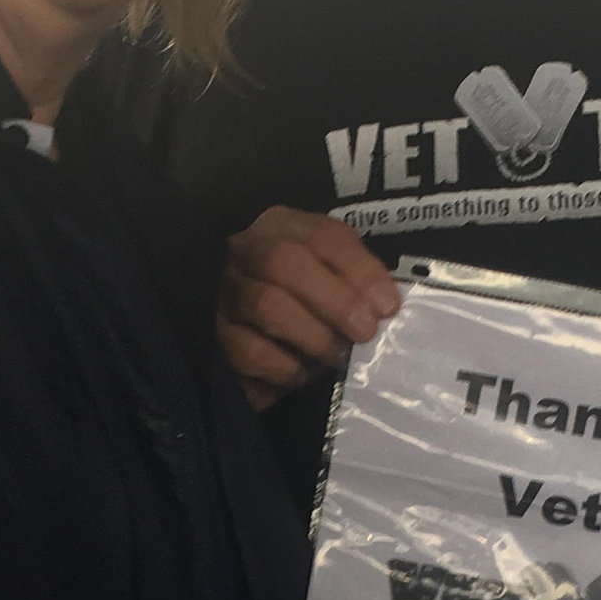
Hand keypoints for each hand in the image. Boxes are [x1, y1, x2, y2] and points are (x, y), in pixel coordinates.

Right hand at [217, 208, 400, 408]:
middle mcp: (245, 251)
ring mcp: (223, 292)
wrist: (243, 332)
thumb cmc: (298, 301)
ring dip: (314, 336)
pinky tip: (302, 373)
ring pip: (268, 306)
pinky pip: (251, 352)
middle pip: (286, 262)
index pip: (323, 235)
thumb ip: (354, 280)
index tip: (388, 307)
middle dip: (336, 301)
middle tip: (364, 333)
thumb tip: (385, 306)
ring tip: (337, 357)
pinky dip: (286, 367)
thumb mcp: (327, 275)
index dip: (359, 270)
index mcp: (280, 226)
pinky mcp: (213, 337)